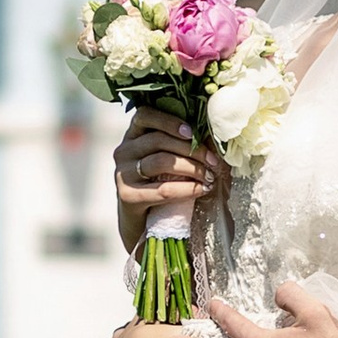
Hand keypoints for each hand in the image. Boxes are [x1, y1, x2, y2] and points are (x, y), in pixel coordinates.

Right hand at [115, 103, 227, 248]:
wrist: (143, 222)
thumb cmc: (161, 185)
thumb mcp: (169, 160)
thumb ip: (181, 144)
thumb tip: (212, 137)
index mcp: (133, 135)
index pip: (144, 115)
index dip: (169, 120)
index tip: (191, 131)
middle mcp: (124, 151)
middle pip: (158, 140)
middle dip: (192, 149)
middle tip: (214, 162)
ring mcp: (123, 174)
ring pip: (161, 162)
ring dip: (192, 168)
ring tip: (210, 177)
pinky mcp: (128, 197)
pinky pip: (163, 189)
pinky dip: (187, 189)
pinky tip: (202, 190)